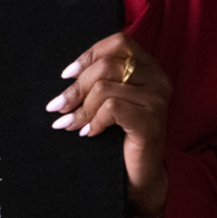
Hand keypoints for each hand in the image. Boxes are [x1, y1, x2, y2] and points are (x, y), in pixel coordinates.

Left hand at [44, 32, 171, 217]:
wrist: (141, 175)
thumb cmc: (122, 136)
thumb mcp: (111, 101)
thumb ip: (100, 81)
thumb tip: (67, 75)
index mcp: (150, 68)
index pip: (119, 42)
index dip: (89, 55)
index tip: (67, 75)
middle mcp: (158, 79)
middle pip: (106, 66)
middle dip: (76, 88)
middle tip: (58, 106)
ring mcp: (157, 99)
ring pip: (104, 88)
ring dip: (80, 109)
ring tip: (69, 124)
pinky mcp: (151, 119)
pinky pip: (111, 108)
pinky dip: (94, 121)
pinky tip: (89, 133)